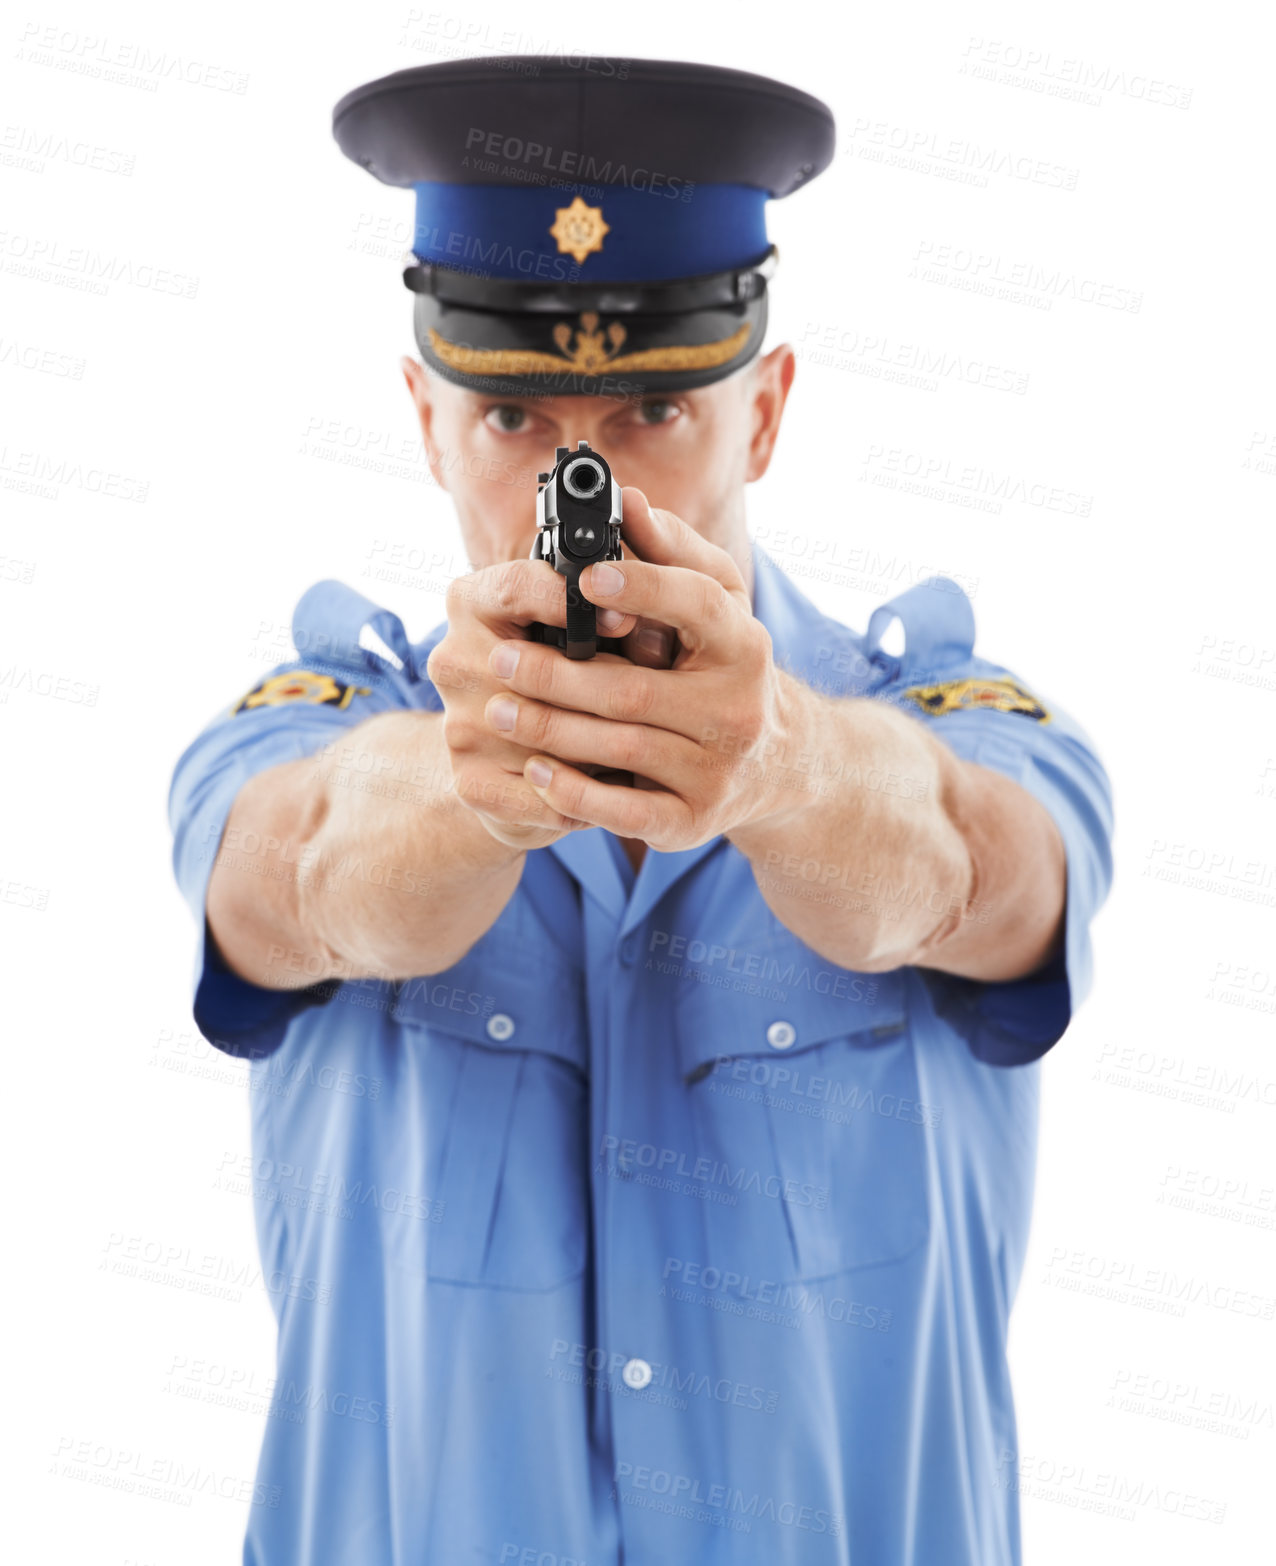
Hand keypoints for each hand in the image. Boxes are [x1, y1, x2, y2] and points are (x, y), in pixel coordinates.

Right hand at [426, 545, 675, 849]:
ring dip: (601, 742)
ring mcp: (458, 725)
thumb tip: (655, 636)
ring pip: (544, 735)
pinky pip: (541, 791)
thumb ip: (619, 623)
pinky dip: (586, 793)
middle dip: (601, 683)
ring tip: (650, 744)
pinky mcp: (470, 781)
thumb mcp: (590, 635)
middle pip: (531, 666)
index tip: (626, 616)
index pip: (516, 587)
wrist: (519, 765)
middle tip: (657, 696)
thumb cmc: (573, 682)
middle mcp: (455, 660)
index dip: (572, 601)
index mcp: (475, 604)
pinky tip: (620, 785)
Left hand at [482, 492, 805, 850]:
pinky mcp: (694, 820)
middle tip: (498, 660)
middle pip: (635, 690)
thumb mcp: (717, 604)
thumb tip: (627, 501)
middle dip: (557, 676)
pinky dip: (576, 793)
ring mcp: (718, 772)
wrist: (779, 764)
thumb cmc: (727, 668)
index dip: (642, 589)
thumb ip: (673, 551)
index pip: (696, 606)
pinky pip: (627, 811)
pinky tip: (534, 770)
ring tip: (497, 710)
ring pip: (622, 748)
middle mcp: (738, 710)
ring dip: (550, 731)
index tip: (584, 579)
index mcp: (744, 644)